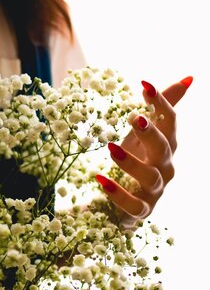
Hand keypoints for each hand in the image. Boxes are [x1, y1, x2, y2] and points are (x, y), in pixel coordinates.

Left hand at [95, 76, 192, 228]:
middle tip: (133, 117)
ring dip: (131, 162)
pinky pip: (132, 203)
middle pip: (165, 148)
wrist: (123, 206)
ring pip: (150, 177)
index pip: (170, 122)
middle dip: (151, 133)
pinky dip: (117, 192)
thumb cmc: (135, 163)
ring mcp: (155, 191)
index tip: (144, 84)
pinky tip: (100, 179)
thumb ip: (160, 110)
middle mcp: (166, 168)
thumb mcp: (141, 136)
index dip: (160, 103)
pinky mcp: (141, 211)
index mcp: (166, 147)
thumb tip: (189, 78)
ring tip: (110, 148)